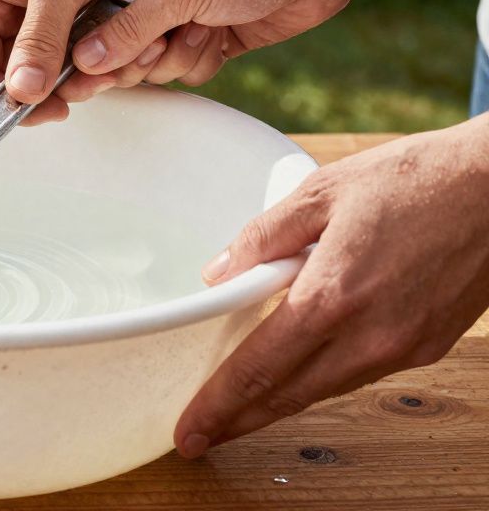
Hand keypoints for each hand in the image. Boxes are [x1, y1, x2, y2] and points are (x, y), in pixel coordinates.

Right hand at [0, 0, 164, 124]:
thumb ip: (39, 42)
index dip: (7, 99)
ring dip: (74, 72)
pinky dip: (88, 54)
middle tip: (88, 87)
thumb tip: (20, 93)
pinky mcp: (58, 7)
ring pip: (42, 64)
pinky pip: (65, 48)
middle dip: (49, 86)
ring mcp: (26, 6)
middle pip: (9, 72)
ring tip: (109, 64)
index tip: (48, 111)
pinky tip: (113, 46)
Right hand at [58, 0, 353, 102]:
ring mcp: (189, 19)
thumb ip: (131, 26)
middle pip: (124, 50)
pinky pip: (190, 70)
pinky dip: (205, 62)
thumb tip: (86, 57)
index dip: (95, 48)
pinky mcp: (216, 39)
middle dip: (142, 56)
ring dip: (181, 57)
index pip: (99, 19)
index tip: (89, 73)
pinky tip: (223, 39)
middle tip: (159, 48)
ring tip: (206, 31)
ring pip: (158, 66)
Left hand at [174, 118, 488, 456]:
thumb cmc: (415, 179)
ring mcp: (403, 347)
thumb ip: (262, 237)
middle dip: (238, 421)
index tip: (189, 430)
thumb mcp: (321, 191)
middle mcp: (370, 335)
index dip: (219, 405)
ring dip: (279, 404)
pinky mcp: (428, 346)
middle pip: (288, 396)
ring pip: (325, 389)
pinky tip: (300, 373)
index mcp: (333, 296)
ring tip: (238, 411)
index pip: (259, 369)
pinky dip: (323, 380)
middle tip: (197, 438)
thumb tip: (218, 275)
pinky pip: (361, 374)